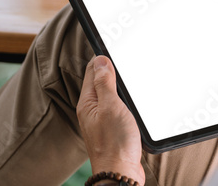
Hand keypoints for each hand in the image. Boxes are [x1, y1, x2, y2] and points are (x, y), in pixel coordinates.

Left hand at [77, 56, 144, 183]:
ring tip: (123, 70)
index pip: (92, 70)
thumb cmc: (115, 144)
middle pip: (99, 81)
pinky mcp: (113, 127)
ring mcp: (102, 118)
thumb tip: (101, 60)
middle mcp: (92, 109)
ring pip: (108, 93)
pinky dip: (121, 97)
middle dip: (108, 67)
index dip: (102, 57)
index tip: (111, 44)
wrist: (120, 173)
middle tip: (119, 53)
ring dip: (115, 82)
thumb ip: (105, 83)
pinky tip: (129, 97)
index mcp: (88, 102)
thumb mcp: (110, 107)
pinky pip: (115, 106)